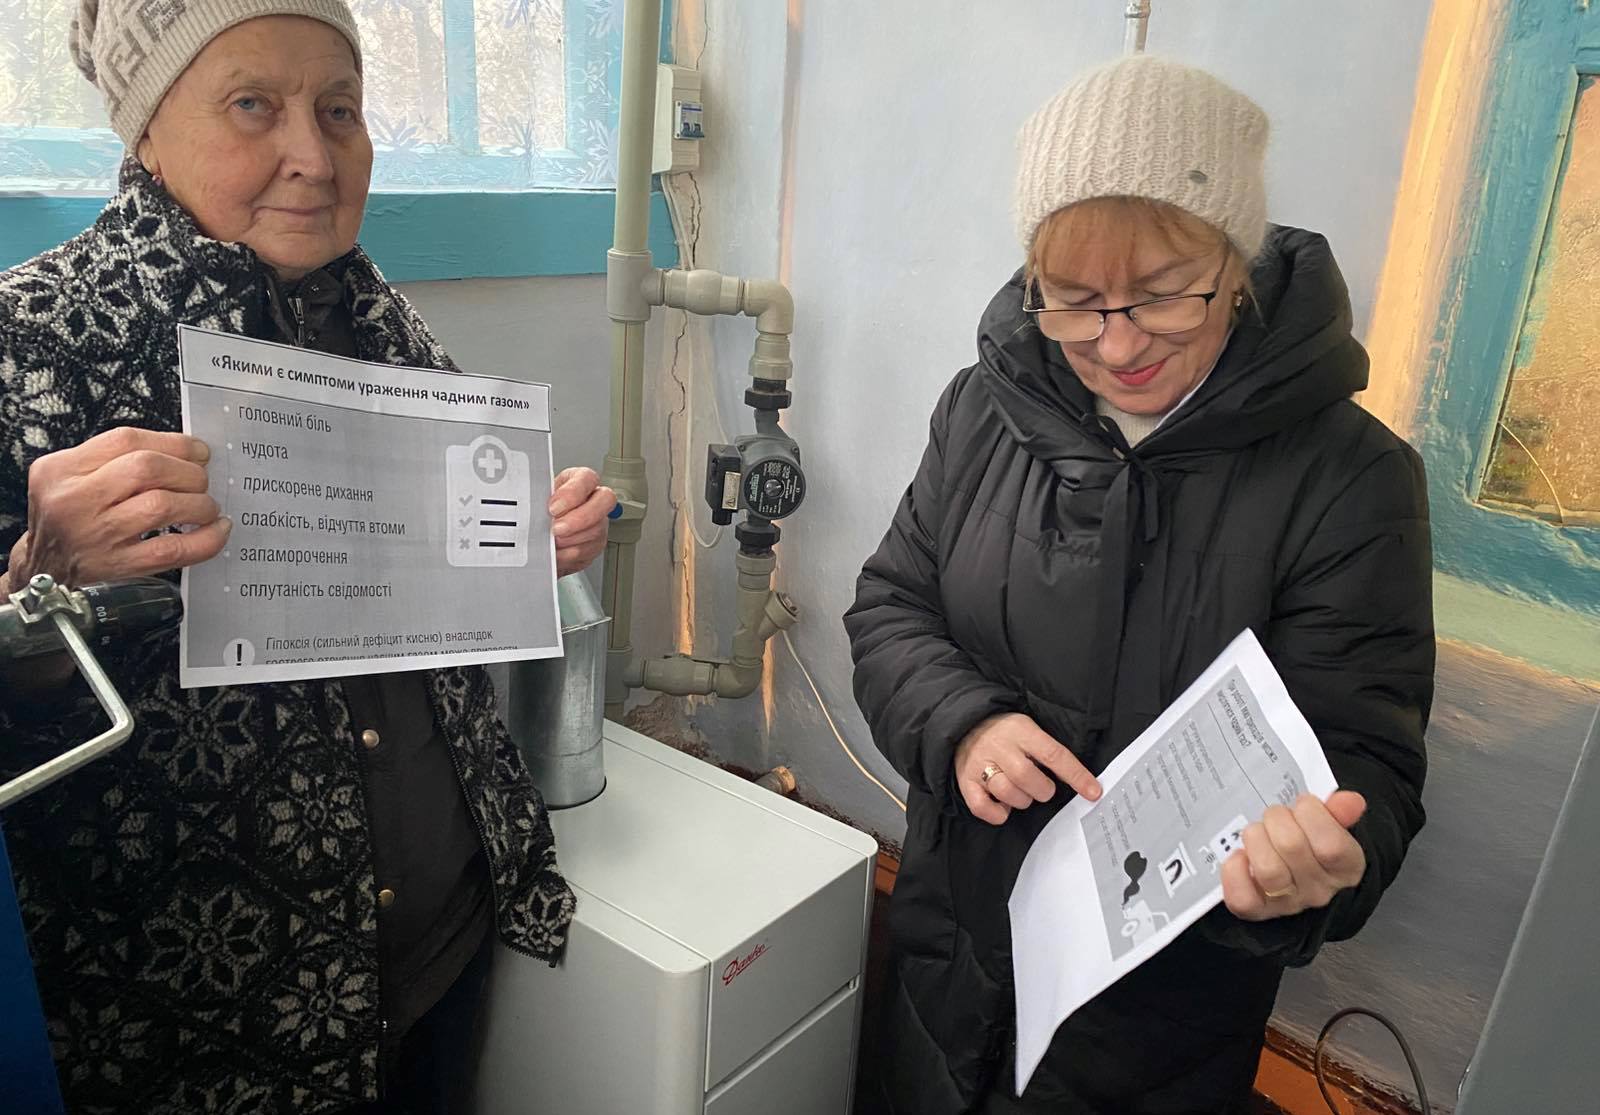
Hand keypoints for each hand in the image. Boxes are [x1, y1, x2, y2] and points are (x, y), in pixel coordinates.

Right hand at [5, 427, 227, 590]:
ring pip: (162, 506)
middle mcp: (75, 500)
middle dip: (188, 471)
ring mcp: (96, 535)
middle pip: (147, 468)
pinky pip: (172, 550)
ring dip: (199, 503)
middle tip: (202, 479)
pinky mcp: (118, 566)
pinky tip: (216, 529)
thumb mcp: (68, 476)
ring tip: (207, 505)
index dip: (173, 443)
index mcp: (62, 469)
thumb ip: (114, 458)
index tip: (197, 451)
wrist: (43, 568)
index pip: (126, 440)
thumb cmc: (66, 517)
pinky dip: (205, 538)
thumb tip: (184, 452)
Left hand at [549, 467, 614, 577]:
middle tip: (556, 528)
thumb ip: (540, 497)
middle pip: (604, 502)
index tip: (553, 507)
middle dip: (579, 518)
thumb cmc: (541, 509)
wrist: (540, 534)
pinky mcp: (595, 545)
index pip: (587, 478)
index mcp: (580, 480)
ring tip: (551, 541)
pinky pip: (588, 551)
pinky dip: (568, 555)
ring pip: (596, 530)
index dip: (572, 493)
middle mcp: (595, 499)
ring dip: (570, 539)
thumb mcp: (539, 496)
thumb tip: (534, 505)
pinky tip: (556, 552)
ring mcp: (599, 522)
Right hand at [953, 712, 1102, 825]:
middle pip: (1026, 776)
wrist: (965, 722)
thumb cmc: (1005, 731)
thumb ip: (1047, 751)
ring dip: (1021, 800)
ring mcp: (979, 764)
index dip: (1075, 775)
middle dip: (1042, 789)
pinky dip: (997, 813)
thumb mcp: (1029, 728)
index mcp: (1021, 731)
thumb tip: (1079, 780)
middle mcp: (999, 746)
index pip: (1053, 754)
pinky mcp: (964, 780)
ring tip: (1021, 792)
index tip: (1093, 792)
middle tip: (1042, 788)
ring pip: (1005, 791)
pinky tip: (1003, 806)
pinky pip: (981, 806)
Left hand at [1222, 791, 1366, 920]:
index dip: (1311, 814)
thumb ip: (1339, 811)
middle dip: (1277, 819)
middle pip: (1292, 847)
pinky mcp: (1257, 910)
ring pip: (1267, 869)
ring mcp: (1287, 903)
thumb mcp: (1330, 826)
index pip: (1331, 844)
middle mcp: (1319, 890)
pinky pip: (1242, 896)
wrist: (1292, 877)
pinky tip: (1241, 857)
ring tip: (1258, 833)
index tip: (1304, 806)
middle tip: (1276, 817)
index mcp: (1345, 868)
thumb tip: (1350, 801)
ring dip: (1255, 839)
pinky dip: (1235, 870)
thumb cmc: (1310, 847)